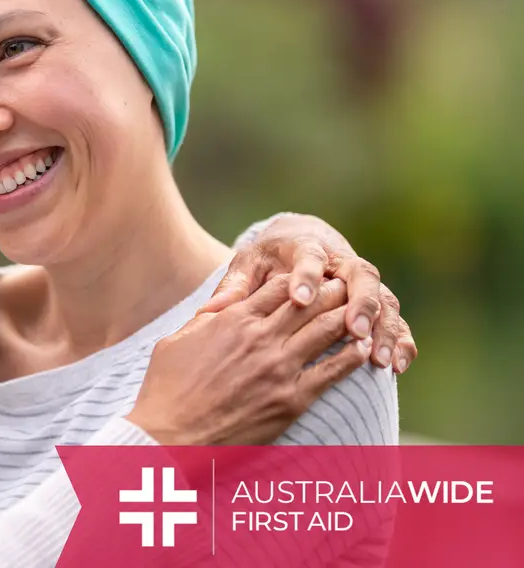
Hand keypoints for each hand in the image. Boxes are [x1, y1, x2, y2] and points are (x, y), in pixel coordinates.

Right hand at [128, 274, 370, 444]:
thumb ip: (202, 321)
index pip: (279, 286)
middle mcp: (260, 337)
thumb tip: (214, 309)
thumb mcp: (175, 342)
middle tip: (347, 285)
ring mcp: (279, 367)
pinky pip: (334, 370)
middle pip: (310, 302)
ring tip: (361, 310)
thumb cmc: (165, 390)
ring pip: (327, 329)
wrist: (172, 436)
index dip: (301, 278)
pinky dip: (353, 355)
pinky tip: (364, 348)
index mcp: (233, 319)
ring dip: (348, 315)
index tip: (314, 276)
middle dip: (332, 289)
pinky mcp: (292, 399)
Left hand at [199, 214, 415, 373]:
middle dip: (359, 303)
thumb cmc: (268, 259)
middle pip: (360, 276)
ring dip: (384, 328)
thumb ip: (234, 286)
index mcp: (306, 248)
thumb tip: (207, 312)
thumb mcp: (248, 265)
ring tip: (379, 359)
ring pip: (384, 300)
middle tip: (354, 329)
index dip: (306, 276)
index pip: (310, 258)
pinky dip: (401, 341)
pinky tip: (398, 365)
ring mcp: (363, 283)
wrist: (301, 242)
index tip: (299, 298)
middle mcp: (341, 262)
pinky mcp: (376, 303)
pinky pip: (396, 321)